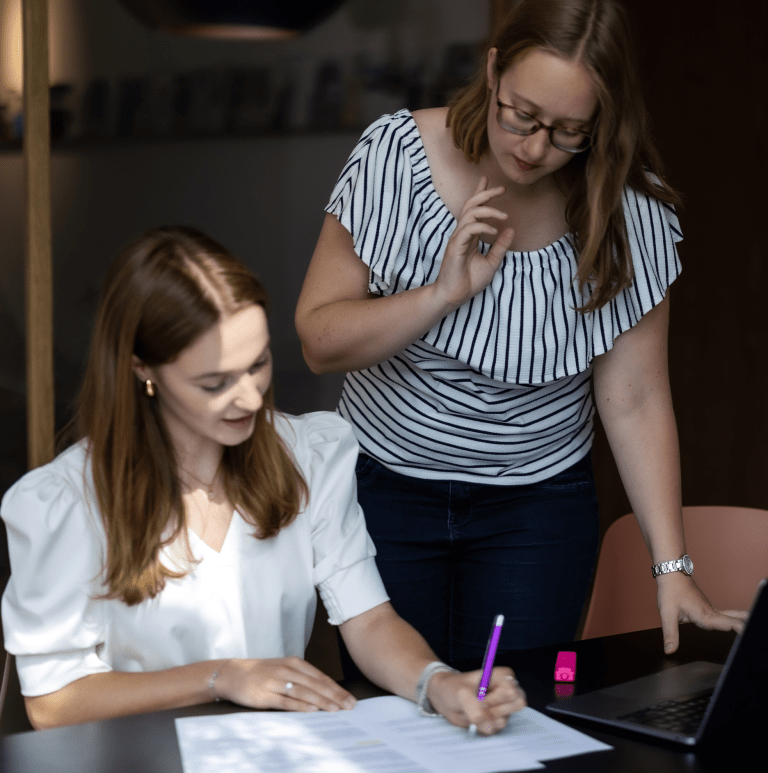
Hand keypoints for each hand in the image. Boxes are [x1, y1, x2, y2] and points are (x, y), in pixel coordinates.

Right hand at [215, 657, 356, 712]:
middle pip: (316, 684)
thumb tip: (324, 692)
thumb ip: (302, 678)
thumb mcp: (284, 669)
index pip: (321, 677)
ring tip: (336, 709)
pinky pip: (286, 701)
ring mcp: (277, 682)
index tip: (349, 698)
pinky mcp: (266, 694)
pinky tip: (312, 710)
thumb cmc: (261, 673)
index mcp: (294, 663)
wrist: (233, 673)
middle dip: (335, 696)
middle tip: (349, 706)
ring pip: (304, 692)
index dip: (336, 688)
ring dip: (322, 701)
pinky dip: (300, 706)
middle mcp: (288, 670)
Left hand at [427, 667, 526, 735]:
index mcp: (501, 676)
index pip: (512, 691)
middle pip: (517, 704)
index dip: (497, 699)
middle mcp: (505, 691)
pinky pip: (496, 730)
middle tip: (480, 706)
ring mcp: (501, 706)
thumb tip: (487, 725)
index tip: (482, 698)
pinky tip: (474, 718)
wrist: (443, 696)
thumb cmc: (453, 687)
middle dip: (496, 710)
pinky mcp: (495, 720)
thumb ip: (475, 708)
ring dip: (487, 719)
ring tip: (473, 711)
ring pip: (505, 720)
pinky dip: (483, 726)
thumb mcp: (461, 693)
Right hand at [433, 176, 514, 310]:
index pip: (473, 209)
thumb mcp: (492, 262)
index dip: (480, 193)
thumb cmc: (469, 281)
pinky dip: (483, 227)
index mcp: (469, 235)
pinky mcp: (456, 246)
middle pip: (471, 204)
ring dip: (489, 210)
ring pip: (470, 213)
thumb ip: (500, 247)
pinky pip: (469, 229)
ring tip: (504, 215)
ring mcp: (457, 238)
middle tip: (502, 189)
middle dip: (485, 194)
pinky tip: (495, 231)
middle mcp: (462, 233)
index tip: (486, 179)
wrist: (454, 296)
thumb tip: (511, 230)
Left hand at [656, 573, 749, 653]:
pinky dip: (736, 619)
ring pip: (733, 615)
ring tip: (754, 625)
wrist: (671, 573)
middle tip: (755, 632)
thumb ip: (670, 634)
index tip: (749, 635)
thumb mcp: (667, 614)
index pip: (728, 624)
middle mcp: (711, 612)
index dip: (740, 630)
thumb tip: (669, 651)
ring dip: (744, 621)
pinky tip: (740, 623)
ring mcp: (711, 608)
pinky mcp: (708, 607)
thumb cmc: (670, 591)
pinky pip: (726, 615)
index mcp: (705, 615)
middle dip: (746, 626)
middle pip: (735, 619)